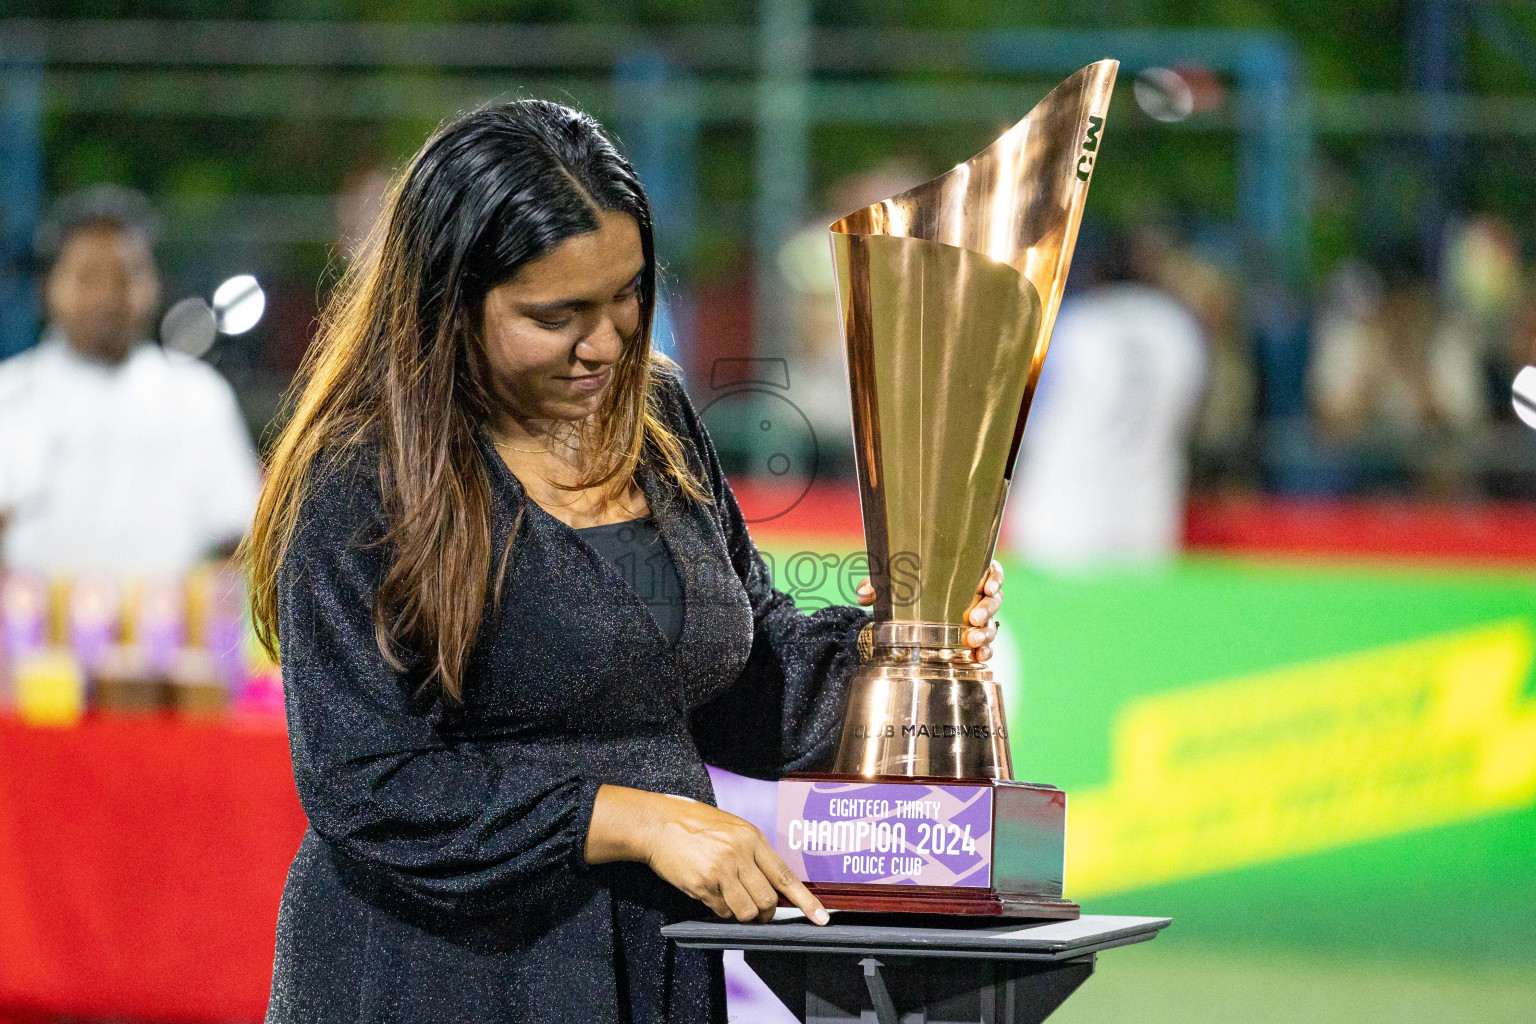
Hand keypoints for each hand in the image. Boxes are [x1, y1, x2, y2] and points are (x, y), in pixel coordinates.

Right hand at [585, 785, 829, 924]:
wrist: (657, 824)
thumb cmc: (696, 825)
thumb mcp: (732, 829)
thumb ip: (753, 853)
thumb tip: (772, 885)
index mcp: (752, 837)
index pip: (785, 876)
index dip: (806, 901)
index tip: (821, 918)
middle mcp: (740, 854)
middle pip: (768, 901)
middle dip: (765, 913)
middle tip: (757, 912)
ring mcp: (720, 870)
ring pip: (746, 912)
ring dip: (742, 915)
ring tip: (730, 900)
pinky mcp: (702, 885)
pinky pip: (721, 911)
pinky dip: (719, 910)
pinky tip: (708, 892)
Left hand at [855, 558, 1003, 662]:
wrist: (904, 617)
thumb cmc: (904, 592)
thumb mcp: (890, 586)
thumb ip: (877, 585)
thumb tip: (864, 595)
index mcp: (964, 576)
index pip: (991, 572)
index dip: (995, 578)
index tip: (987, 587)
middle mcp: (976, 597)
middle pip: (994, 600)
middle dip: (987, 610)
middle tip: (972, 619)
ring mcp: (977, 619)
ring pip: (992, 624)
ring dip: (986, 633)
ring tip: (972, 641)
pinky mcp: (973, 639)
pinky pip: (987, 646)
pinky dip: (986, 652)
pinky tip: (979, 658)